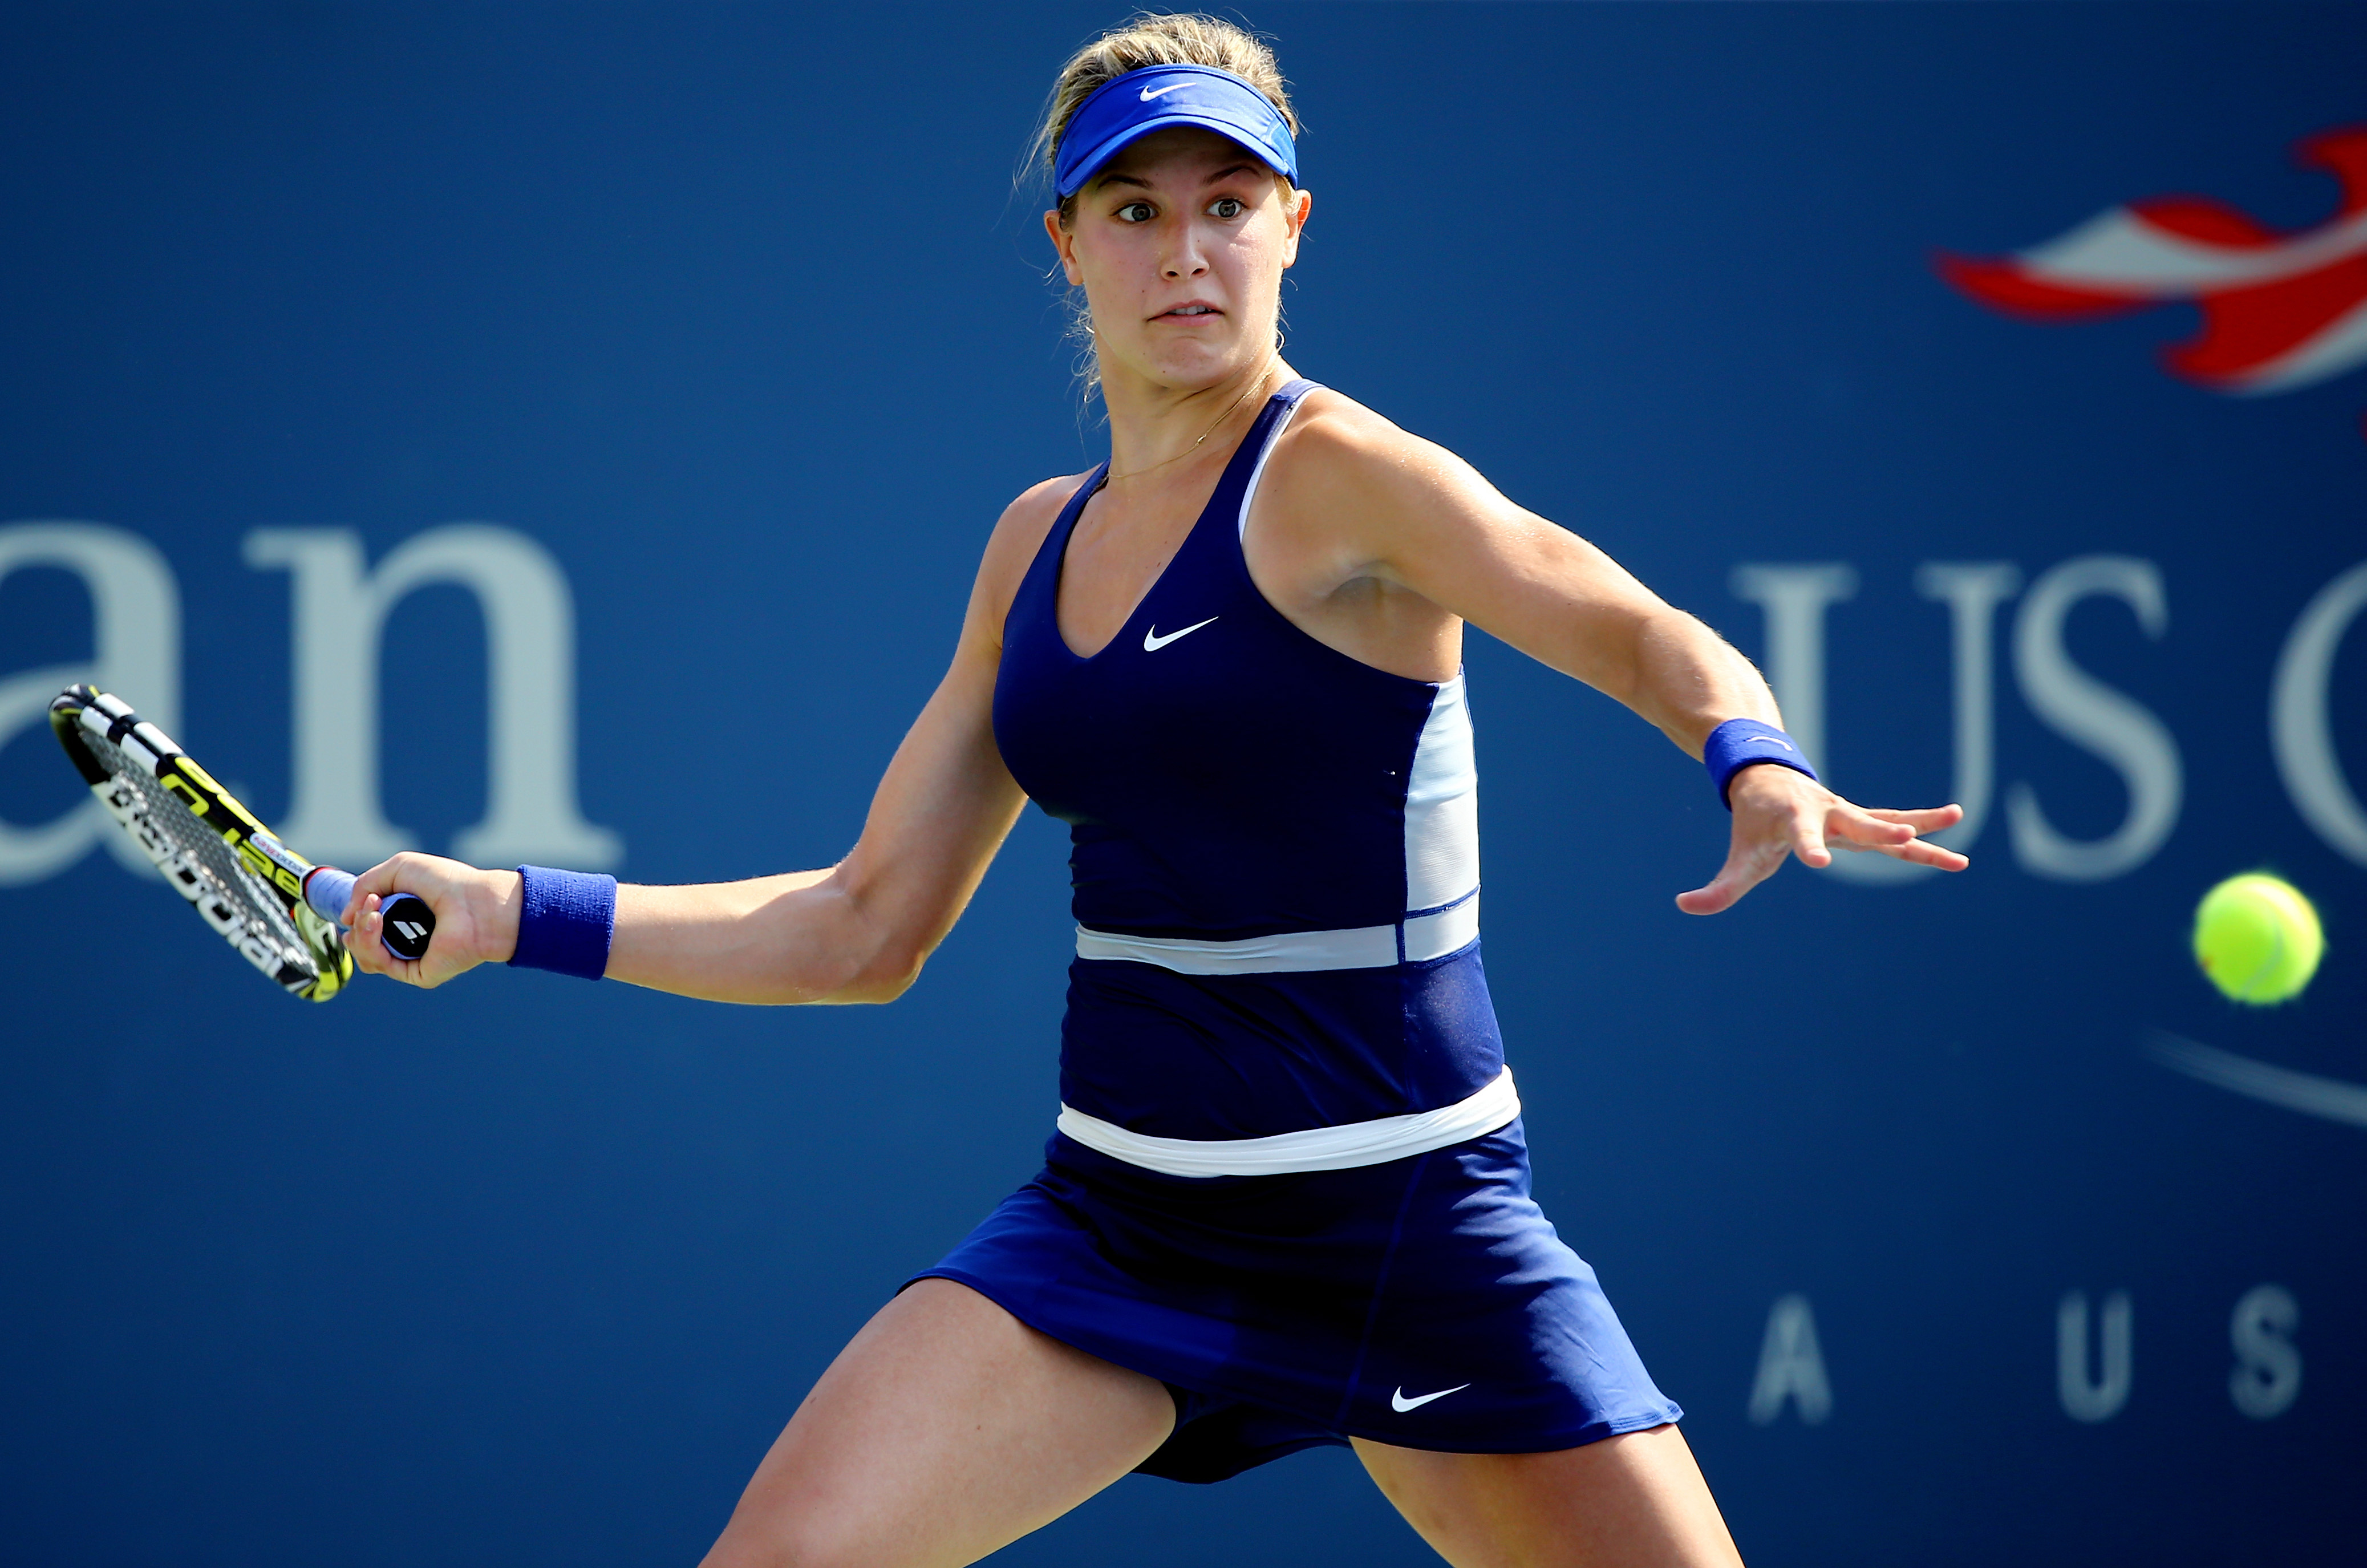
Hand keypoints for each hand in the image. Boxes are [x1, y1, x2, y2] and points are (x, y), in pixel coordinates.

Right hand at [341, 852, 523, 987]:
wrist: (477, 902)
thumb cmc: (446, 882)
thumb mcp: (398, 869)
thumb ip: (364, 886)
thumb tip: (344, 917)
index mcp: (406, 917)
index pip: (367, 926)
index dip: (357, 917)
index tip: (363, 901)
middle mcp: (408, 939)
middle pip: (362, 943)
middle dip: (357, 924)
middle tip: (371, 905)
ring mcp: (413, 958)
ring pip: (367, 957)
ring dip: (360, 934)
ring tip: (373, 914)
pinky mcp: (419, 973)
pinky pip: (382, 966)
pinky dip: (371, 945)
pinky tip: (376, 923)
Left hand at [1675, 765, 1968, 914]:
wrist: (1766, 777)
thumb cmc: (1754, 822)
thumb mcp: (1739, 856)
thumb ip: (1717, 887)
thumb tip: (1683, 906)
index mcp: (1793, 819)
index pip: (1800, 836)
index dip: (1808, 847)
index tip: (1818, 861)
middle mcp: (1825, 811)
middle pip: (1856, 823)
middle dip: (1879, 832)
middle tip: (1905, 839)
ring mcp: (1847, 813)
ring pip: (1887, 820)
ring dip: (1921, 823)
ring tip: (1956, 818)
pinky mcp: (1861, 818)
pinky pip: (1895, 822)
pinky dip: (1923, 826)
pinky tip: (1953, 830)